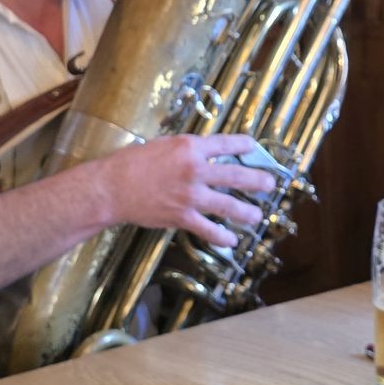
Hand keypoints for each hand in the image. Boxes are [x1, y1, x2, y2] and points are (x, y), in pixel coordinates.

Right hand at [99, 133, 276, 247]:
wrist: (112, 188)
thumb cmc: (132, 163)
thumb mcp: (162, 145)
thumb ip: (186, 150)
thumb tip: (203, 153)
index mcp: (190, 147)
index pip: (226, 144)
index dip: (244, 145)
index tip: (254, 147)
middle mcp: (195, 170)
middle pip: (235, 175)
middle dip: (257, 180)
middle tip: (271, 183)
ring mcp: (191, 195)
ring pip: (228, 205)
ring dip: (246, 212)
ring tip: (257, 216)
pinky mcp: (182, 216)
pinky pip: (208, 229)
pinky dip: (222, 237)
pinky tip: (232, 240)